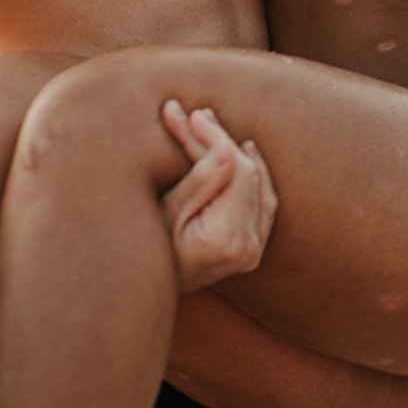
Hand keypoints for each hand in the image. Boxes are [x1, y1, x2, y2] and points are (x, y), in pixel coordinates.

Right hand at [160, 100, 277, 295]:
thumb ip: (201, 178)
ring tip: (212, 126)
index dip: (215, 136)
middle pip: (248, 174)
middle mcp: (249, 247)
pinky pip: (262, 200)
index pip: (236, 169)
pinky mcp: (252, 247)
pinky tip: (243, 151)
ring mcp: (254, 249)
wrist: (145, 293)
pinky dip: (252, 174)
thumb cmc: (148, 251)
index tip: (190, 114)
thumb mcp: (166, 212)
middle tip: (193, 115)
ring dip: (236, 152)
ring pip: (258, 183)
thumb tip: (225, 143)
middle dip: (219, 140)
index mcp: (229, 239)